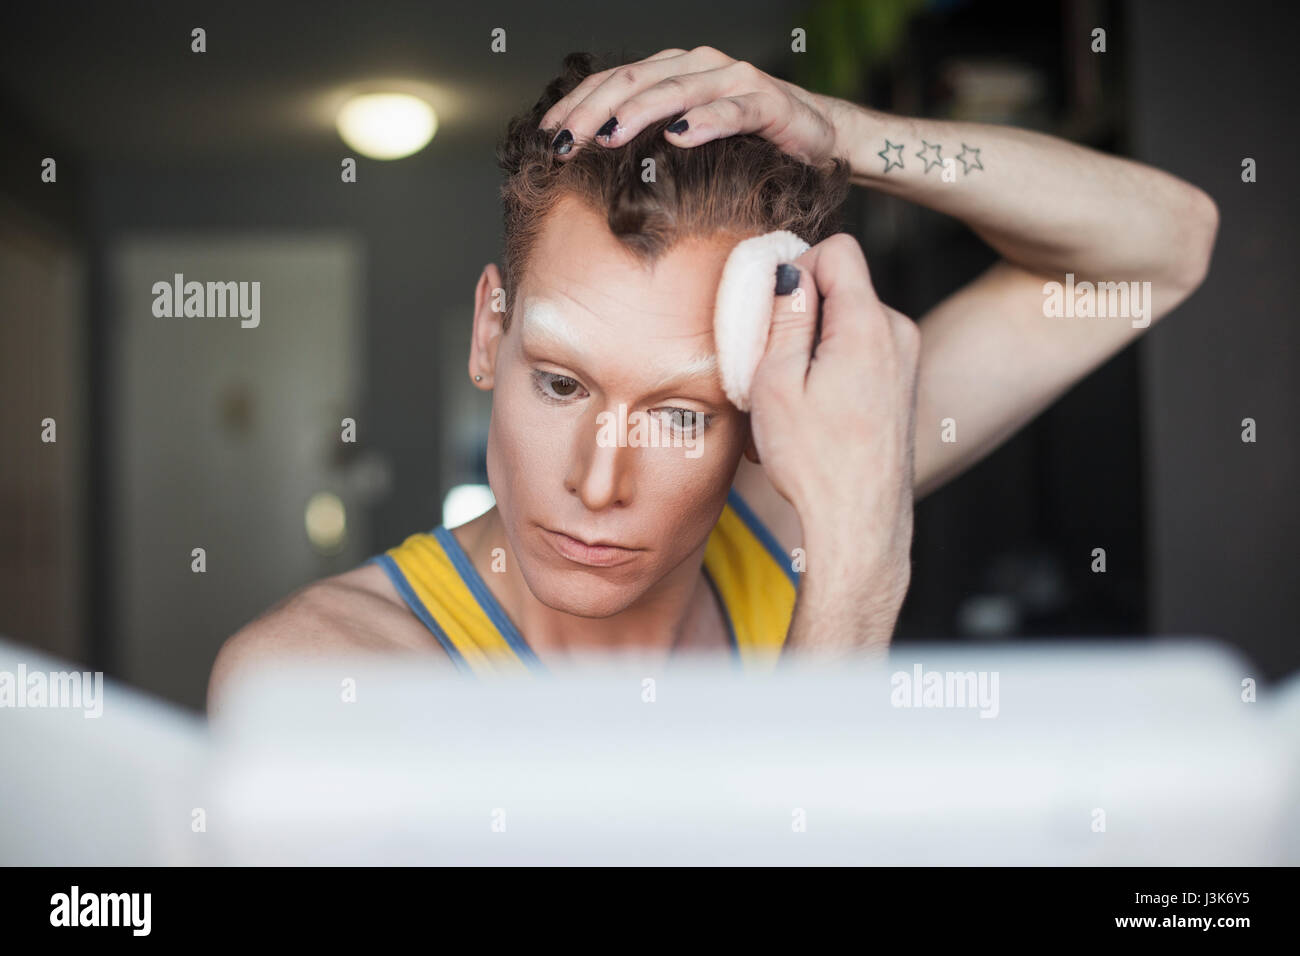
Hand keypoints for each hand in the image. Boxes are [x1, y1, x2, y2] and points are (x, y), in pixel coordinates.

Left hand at [537, 46, 843, 166]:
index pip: (612, 83)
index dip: (578, 105)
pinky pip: (733, 109)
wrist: (816, 137)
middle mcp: (698, 66)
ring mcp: (734, 80)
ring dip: (640, 112)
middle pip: (634, 81)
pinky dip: (705, 120)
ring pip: (676, 89)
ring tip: (610, 135)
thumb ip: (649, 140)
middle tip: (566, 140)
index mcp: (671, 72)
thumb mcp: (689, 141)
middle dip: (595, 110)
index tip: (547, 135)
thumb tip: (591, 164)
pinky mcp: (768, 102)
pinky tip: (680, 135)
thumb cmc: (746, 143)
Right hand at [748, 234, 918, 639]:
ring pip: (848, 322)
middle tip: (770, 365)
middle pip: (842, 287)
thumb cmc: (815, 462)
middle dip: (801, 313)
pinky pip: (861, 352)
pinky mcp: (903, 384)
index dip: (798, 267)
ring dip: (812, 346)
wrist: (859, 525)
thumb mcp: (776, 382)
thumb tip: (786, 270)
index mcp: (870, 325)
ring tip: (789, 400)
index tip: (773, 310)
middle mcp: (899, 333)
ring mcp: (907, 360)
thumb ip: (783, 316)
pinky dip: (830, 369)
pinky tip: (810, 414)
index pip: (838, 250)